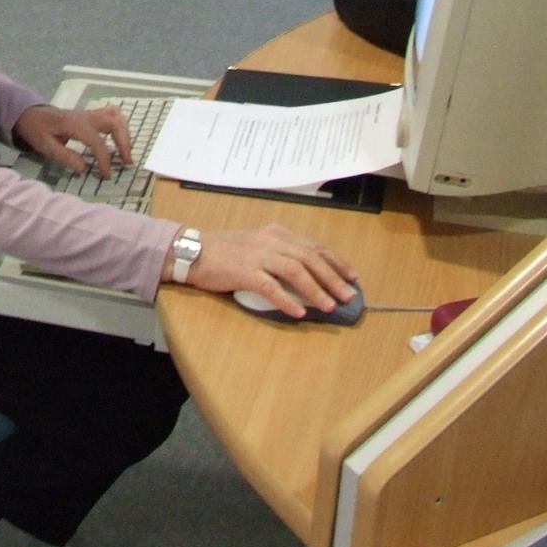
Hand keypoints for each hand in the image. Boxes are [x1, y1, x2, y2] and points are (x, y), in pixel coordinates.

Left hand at [12, 103, 134, 178]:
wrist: (31, 112)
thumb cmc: (37, 129)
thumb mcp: (45, 146)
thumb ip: (65, 156)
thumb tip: (84, 169)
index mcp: (74, 124)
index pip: (97, 141)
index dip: (105, 159)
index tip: (107, 175)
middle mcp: (86, 116)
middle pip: (114, 122)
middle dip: (124, 141)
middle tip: (127, 161)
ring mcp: (90, 114)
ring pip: (116, 115)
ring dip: (125, 133)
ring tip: (127, 153)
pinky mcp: (92, 115)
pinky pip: (112, 114)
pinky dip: (121, 126)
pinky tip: (120, 140)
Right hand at [174, 225, 359, 316]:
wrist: (193, 251)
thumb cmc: (225, 251)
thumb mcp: (258, 245)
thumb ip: (281, 255)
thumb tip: (309, 275)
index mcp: (277, 233)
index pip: (314, 246)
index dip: (336, 261)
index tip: (352, 276)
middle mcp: (271, 240)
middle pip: (310, 258)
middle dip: (333, 277)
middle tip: (348, 296)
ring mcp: (257, 255)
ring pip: (295, 270)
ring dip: (316, 289)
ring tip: (329, 306)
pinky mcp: (244, 271)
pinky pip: (270, 287)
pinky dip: (287, 300)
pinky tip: (298, 312)